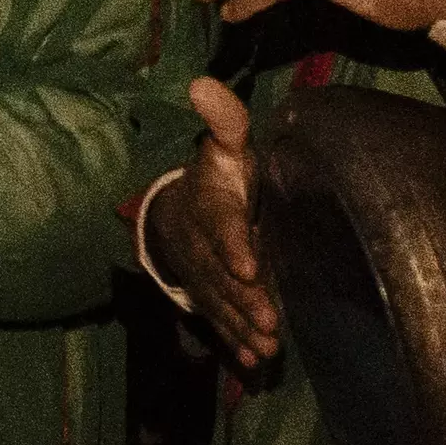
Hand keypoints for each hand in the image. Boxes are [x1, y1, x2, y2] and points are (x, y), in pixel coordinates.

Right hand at [147, 77, 281, 368]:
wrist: (174, 213)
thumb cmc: (217, 177)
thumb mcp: (223, 145)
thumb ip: (224, 120)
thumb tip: (202, 82)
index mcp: (209, 206)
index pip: (220, 225)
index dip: (233, 245)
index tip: (249, 266)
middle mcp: (199, 245)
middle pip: (220, 274)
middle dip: (244, 300)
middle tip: (271, 324)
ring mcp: (200, 274)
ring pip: (219, 303)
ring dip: (242, 327)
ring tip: (268, 349)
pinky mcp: (206, 296)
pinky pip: (216, 320)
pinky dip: (233, 342)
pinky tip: (254, 362)